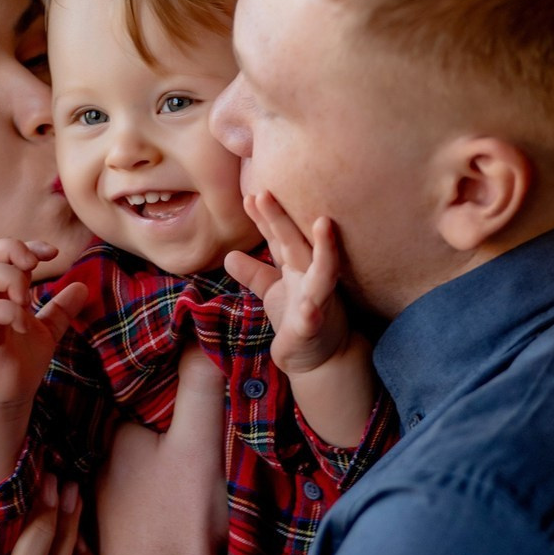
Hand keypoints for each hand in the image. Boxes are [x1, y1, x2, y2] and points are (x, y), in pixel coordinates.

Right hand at [0, 239, 87, 409]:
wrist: (8, 396)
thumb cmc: (21, 361)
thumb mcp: (48, 330)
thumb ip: (61, 309)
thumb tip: (82, 286)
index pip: (2, 253)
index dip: (26, 245)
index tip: (52, 252)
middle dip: (14, 251)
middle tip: (35, 265)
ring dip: (12, 279)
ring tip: (28, 300)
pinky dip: (10, 311)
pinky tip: (24, 323)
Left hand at [96, 345, 228, 554]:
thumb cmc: (177, 521)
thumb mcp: (197, 445)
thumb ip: (200, 386)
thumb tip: (204, 324)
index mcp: (108, 431)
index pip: (127, 374)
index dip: (152, 350)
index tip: (176, 326)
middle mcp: (99, 455)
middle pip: (131, 404)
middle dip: (155, 383)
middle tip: (188, 353)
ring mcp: (110, 486)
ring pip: (135, 435)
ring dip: (155, 418)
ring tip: (188, 392)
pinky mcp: (125, 511)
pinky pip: (139, 464)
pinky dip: (155, 450)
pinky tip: (175, 449)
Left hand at [225, 192, 345, 375]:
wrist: (320, 360)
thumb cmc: (299, 320)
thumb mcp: (273, 293)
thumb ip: (255, 274)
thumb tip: (230, 255)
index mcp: (297, 268)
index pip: (279, 238)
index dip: (265, 218)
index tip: (250, 195)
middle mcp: (310, 278)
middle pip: (295, 244)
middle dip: (281, 219)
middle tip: (264, 193)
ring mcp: (317, 301)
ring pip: (323, 272)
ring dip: (323, 249)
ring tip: (322, 224)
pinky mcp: (315, 329)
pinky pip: (315, 320)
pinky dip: (312, 313)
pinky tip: (309, 309)